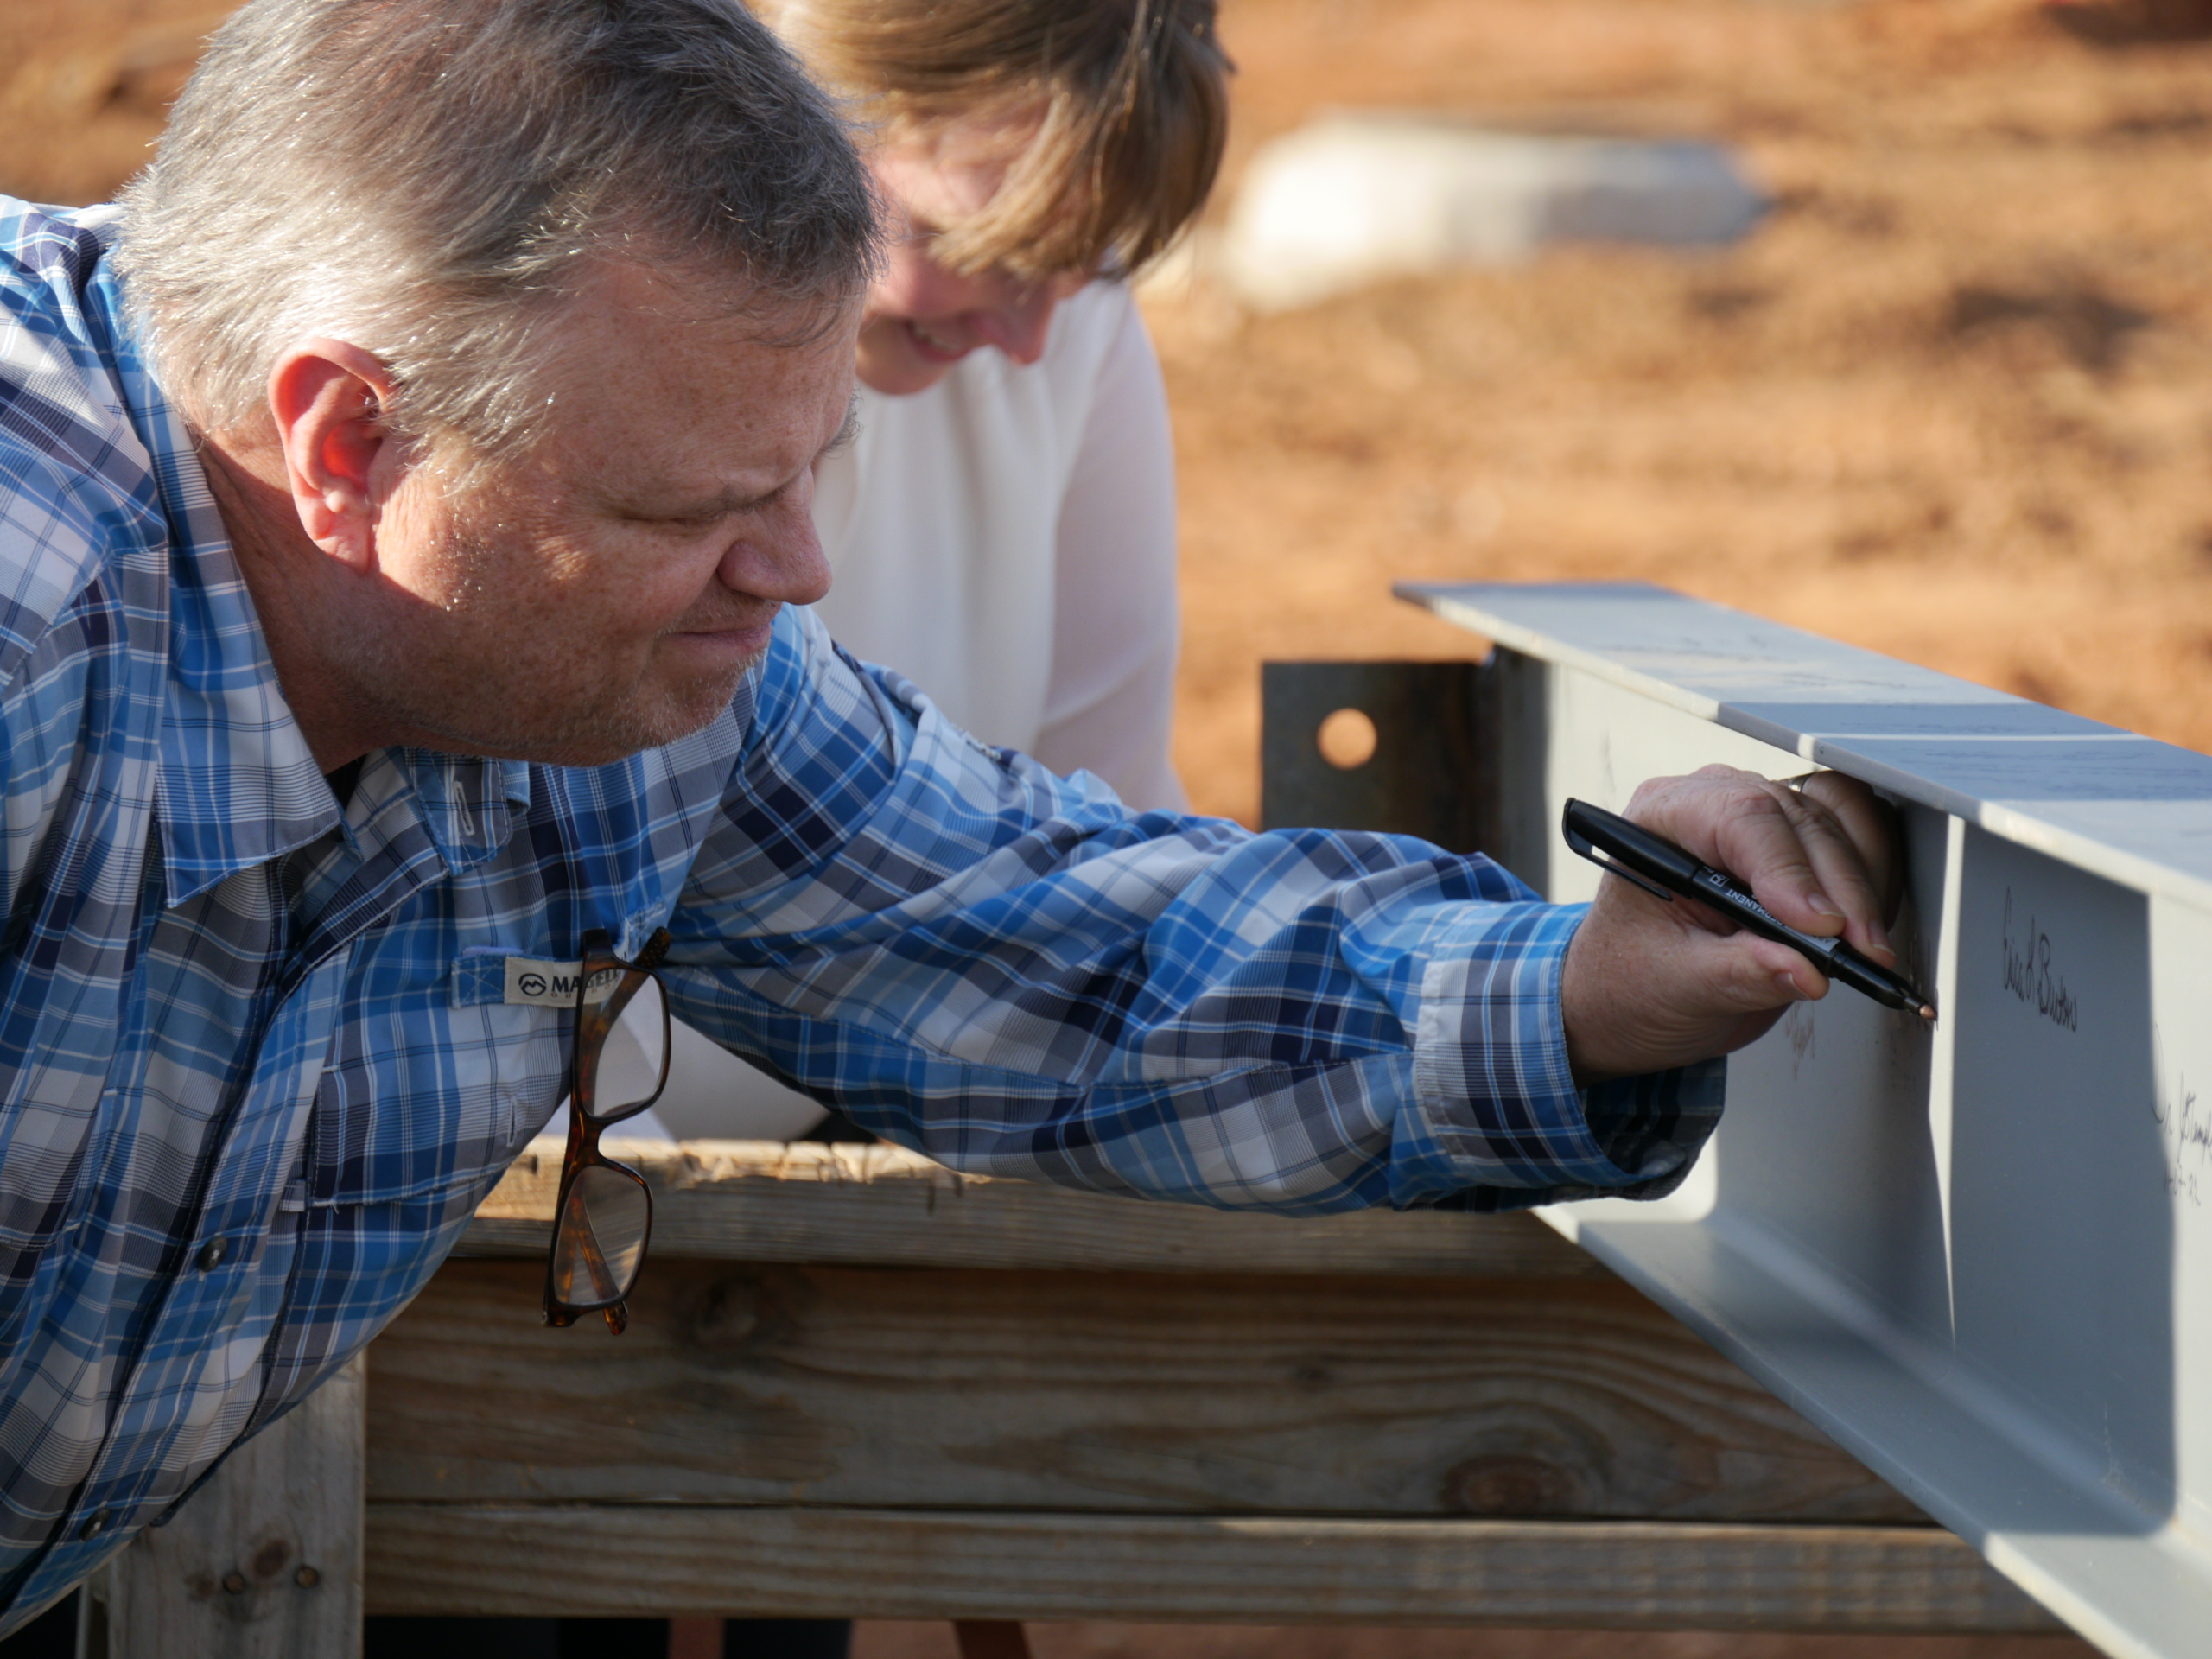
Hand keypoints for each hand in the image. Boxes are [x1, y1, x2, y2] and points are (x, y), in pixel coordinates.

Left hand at [1558, 765, 1903, 1083]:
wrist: (1631, 993)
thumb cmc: (1631, 978)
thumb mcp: (1675, 986)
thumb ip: (1738, 975)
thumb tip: (1805, 971)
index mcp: (1662, 819)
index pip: (1741, 816)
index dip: (1790, 871)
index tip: (1821, 928)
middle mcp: (1713, 803)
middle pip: (1800, 819)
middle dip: (1840, 891)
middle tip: (1860, 954)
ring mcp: (1760, 817)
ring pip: (1840, 821)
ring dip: (1863, 885)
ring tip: (1861, 948)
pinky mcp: (1797, 840)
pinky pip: (1858, 836)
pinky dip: (1873, 880)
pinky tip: (1861, 929)